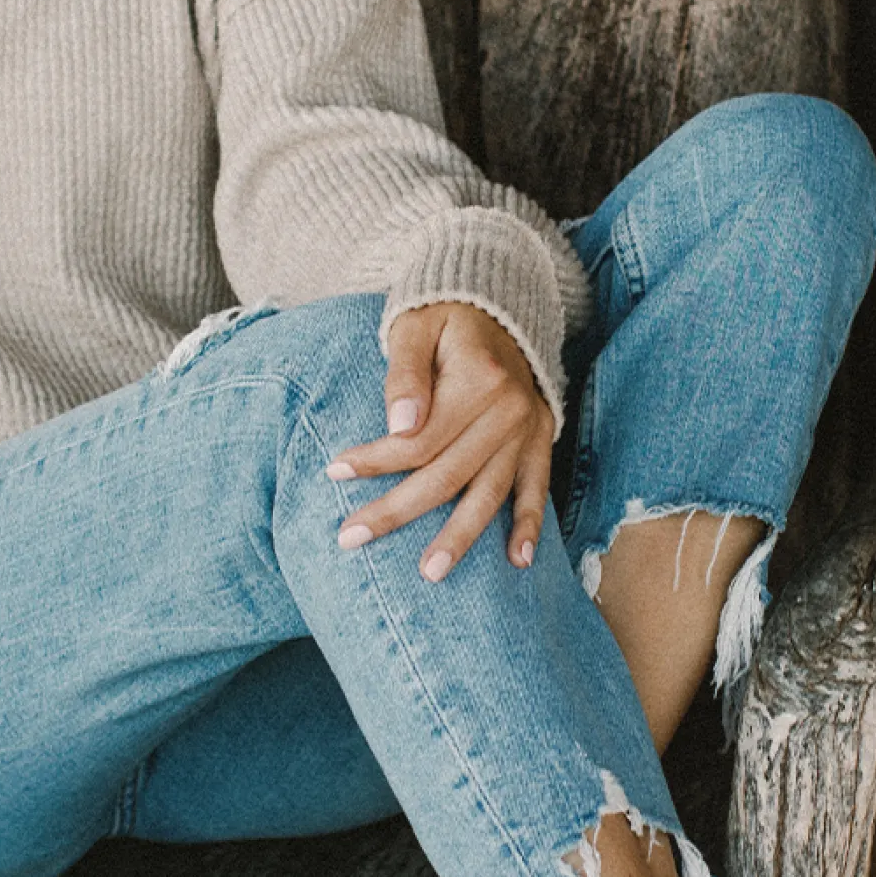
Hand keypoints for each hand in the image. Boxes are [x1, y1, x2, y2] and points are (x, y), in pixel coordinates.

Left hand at [328, 302, 555, 580]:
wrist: (498, 303)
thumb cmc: (444, 318)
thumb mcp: (415, 328)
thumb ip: (405, 375)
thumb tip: (400, 425)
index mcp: (478, 380)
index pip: (419, 438)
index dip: (375, 458)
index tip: (334, 472)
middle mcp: (509, 410)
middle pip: (447, 474)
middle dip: (397, 511)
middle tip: (351, 539)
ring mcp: (527, 431)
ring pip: (488, 494)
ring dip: (461, 537)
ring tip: (430, 573)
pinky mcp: (540, 441)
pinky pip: (537, 490)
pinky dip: (530, 526)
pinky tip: (518, 563)